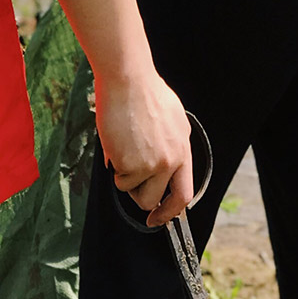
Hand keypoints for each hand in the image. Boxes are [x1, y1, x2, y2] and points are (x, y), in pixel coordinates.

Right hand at [95, 67, 194, 227]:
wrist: (128, 79)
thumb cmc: (144, 92)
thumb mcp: (171, 118)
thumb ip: (170, 144)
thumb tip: (159, 166)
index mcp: (183, 149)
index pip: (184, 193)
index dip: (170, 211)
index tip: (157, 218)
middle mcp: (172, 160)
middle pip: (155, 200)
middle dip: (139, 195)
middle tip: (128, 176)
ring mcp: (153, 164)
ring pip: (133, 191)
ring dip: (124, 176)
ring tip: (123, 148)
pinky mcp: (133, 164)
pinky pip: (118, 179)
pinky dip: (113, 166)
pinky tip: (116, 142)